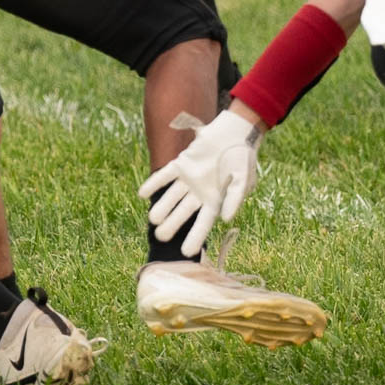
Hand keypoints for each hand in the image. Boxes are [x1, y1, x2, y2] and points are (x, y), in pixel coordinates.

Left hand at [138, 109, 264, 255]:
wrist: (234, 132)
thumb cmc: (242, 158)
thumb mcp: (243, 180)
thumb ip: (234, 199)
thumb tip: (226, 219)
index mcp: (215, 200)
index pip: (203, 223)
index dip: (195, 237)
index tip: (187, 253)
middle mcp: (199, 193)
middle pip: (183, 213)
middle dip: (172, 225)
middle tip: (160, 237)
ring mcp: (189, 179)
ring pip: (172, 196)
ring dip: (162, 207)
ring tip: (152, 219)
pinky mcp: (181, 164)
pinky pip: (165, 176)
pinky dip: (154, 183)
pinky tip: (142, 194)